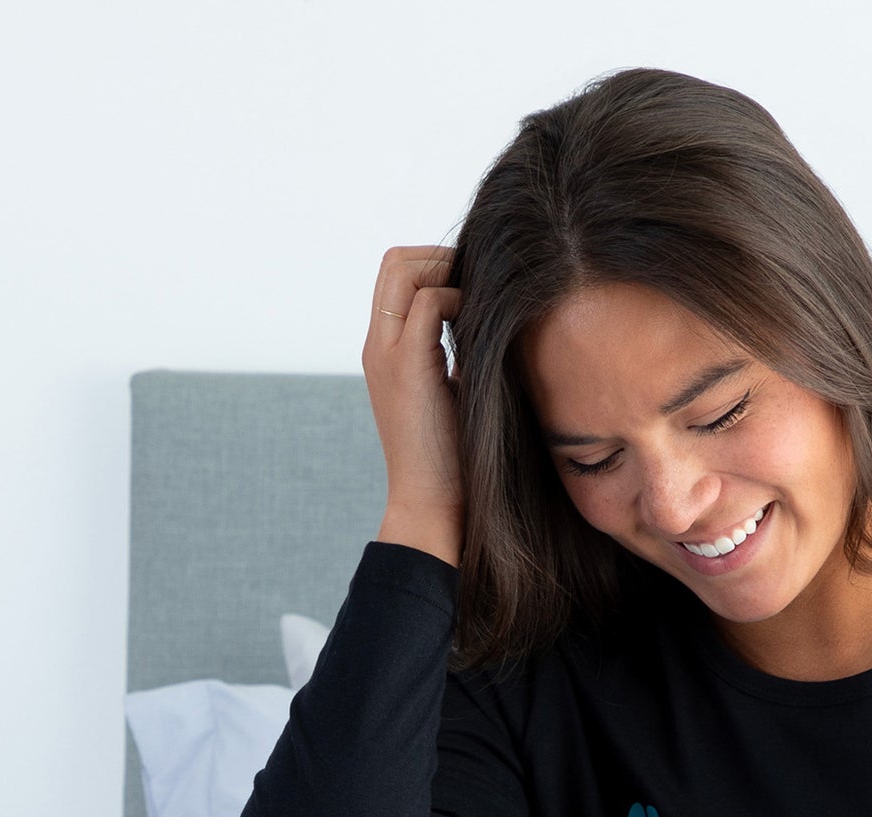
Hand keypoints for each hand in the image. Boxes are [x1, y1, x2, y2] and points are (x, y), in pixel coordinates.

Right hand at [362, 245, 462, 564]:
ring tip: (482, 304)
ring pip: (405, 269)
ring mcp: (386, 353)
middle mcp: (378, 345)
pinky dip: (460, 302)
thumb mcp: (454, 392)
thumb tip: (493, 325)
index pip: (398, 275)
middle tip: (482, 285)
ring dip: (450, 272)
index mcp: (386, 350)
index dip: (436, 266)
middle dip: (443, 258)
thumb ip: (458, 354)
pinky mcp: (406, 367)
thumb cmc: (453, 458)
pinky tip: (484, 331)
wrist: (432, 504)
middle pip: (396, 260)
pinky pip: (428, 303)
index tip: (476, 288)